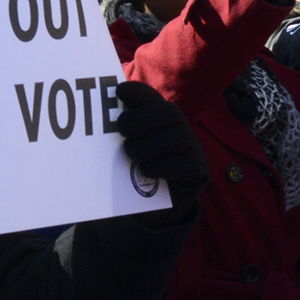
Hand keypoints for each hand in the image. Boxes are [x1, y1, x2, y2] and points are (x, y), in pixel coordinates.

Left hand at [108, 82, 206, 208]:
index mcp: (160, 116)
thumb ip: (117, 131)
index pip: (152, 96)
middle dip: (141, 119)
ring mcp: (193, 148)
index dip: (138, 92)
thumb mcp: (124, 148)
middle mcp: (180, 128)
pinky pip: (185, 164)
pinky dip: (160, 167)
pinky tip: (146, 170)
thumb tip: (99, 119)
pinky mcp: (199, 170)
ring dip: (148, 147)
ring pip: (177, 138)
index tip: (120, 92)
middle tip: (122, 130)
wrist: (153, 207)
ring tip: (133, 156)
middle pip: (168, 112)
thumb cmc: (134, 172)